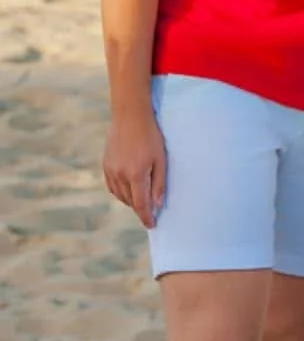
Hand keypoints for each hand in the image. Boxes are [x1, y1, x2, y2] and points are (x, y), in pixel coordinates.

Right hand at [103, 109, 166, 227]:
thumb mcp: (161, 159)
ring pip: (120, 195)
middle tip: (150, 212)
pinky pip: (112, 186)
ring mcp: (110, 170)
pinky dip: (121, 192)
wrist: (130, 116)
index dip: (146, 217)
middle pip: (130, 201)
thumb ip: (159, 183)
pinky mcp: (105, 165)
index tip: (152, 225)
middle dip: (140, 209)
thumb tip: (157, 205)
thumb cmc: (151, 136)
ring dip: (131, 201)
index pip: (141, 205)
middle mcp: (120, 175)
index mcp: (136, 174)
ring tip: (141, 200)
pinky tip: (129, 190)